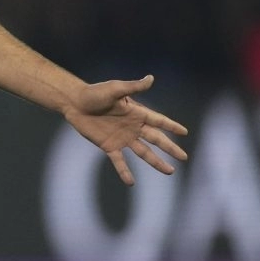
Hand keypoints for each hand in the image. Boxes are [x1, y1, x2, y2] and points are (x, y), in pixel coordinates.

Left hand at [63, 74, 188, 184]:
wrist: (74, 103)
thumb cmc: (94, 93)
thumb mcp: (115, 89)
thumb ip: (133, 87)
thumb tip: (151, 78)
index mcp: (136, 113)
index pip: (158, 121)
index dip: (171, 126)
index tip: (185, 132)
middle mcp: (132, 127)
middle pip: (156, 139)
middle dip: (170, 148)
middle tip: (184, 157)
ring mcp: (122, 138)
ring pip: (143, 152)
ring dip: (156, 162)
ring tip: (169, 171)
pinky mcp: (109, 146)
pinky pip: (119, 161)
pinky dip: (124, 171)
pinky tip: (130, 182)